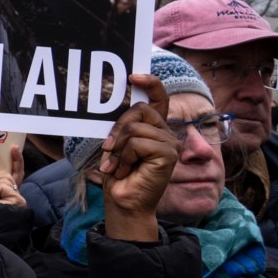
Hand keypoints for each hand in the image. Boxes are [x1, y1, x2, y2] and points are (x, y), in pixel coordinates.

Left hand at [96, 73, 175, 241]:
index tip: (132, 76)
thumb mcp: (115, 144)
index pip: (159, 98)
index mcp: (153, 128)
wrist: (122, 201)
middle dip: (118, 127)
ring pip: (136, 128)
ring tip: (115, 164)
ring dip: (118, 148)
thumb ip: (121, 126)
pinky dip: (124, 156)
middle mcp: (165, 133)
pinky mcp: (169, 154)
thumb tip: (110, 101)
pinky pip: (138, 143)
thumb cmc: (117, 174)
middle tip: (107, 148)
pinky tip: (124, 170)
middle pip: (140, 110)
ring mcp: (170, 143)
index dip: (149, 83)